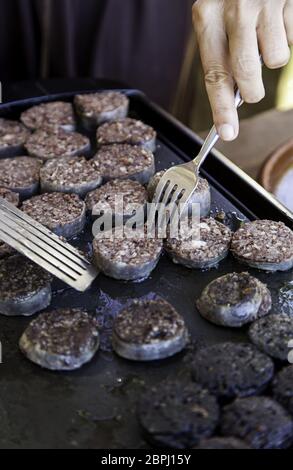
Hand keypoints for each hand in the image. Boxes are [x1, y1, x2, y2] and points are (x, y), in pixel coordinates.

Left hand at [192, 0, 292, 139]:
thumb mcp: (214, 16)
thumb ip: (221, 53)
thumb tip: (234, 98)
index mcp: (206, 15)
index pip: (214, 74)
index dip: (222, 109)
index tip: (227, 133)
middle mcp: (234, 7)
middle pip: (247, 74)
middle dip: (252, 91)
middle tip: (252, 89)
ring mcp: (266, 1)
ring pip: (276, 59)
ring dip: (272, 54)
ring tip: (264, 31)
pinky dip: (287, 33)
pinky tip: (277, 15)